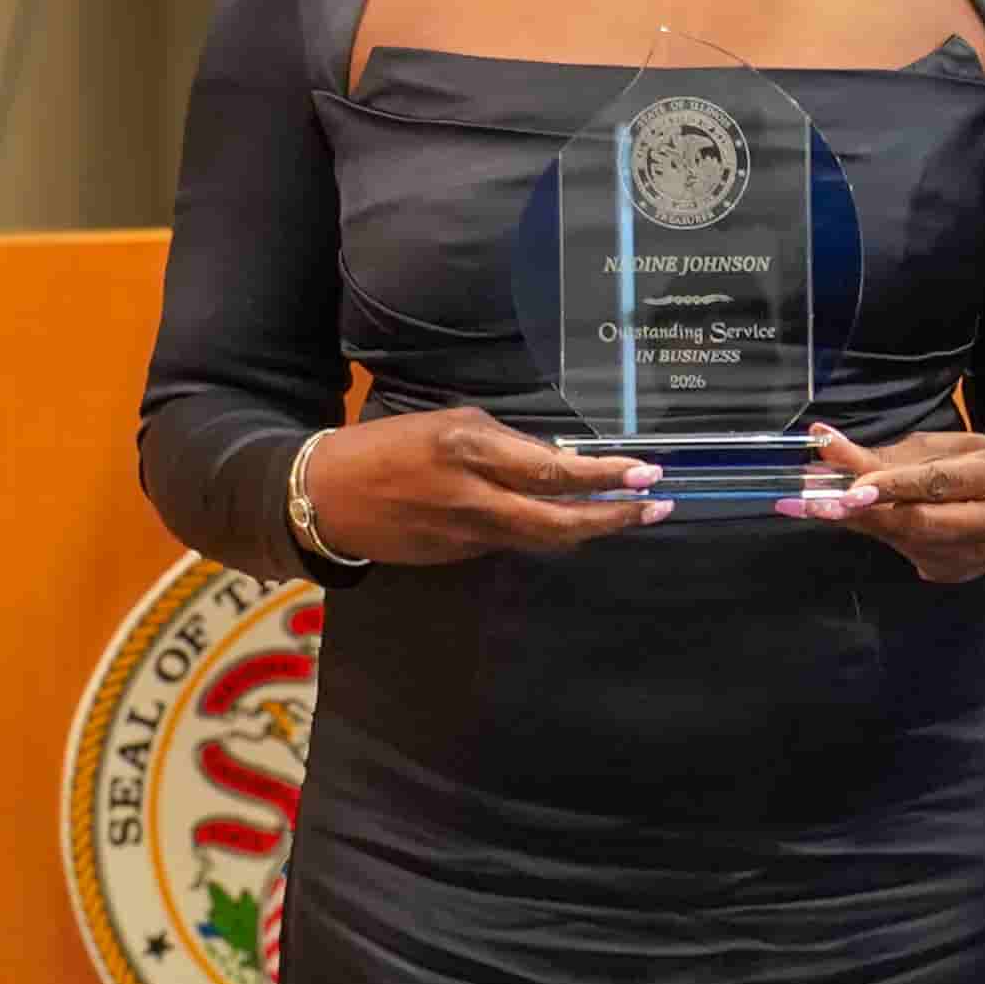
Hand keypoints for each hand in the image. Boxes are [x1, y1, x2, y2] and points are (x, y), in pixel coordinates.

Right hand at [302, 406, 669, 563]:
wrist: (325, 498)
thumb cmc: (387, 446)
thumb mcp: (449, 425)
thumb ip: (505, 445)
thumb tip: (558, 463)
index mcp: (471, 453)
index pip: (553, 471)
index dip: (605, 477)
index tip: (646, 473)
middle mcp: (476, 499)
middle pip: (561, 520)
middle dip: (616, 516)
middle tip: (660, 505)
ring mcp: (469, 536)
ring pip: (544, 539)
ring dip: (590, 528)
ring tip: (628, 514)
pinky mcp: (459, 558)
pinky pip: (514, 543)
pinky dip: (546, 531)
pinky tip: (568, 519)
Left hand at [776, 425, 984, 583]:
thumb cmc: (979, 468)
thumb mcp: (946, 447)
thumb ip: (892, 454)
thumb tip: (828, 443)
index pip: (937, 483)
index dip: (892, 487)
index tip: (849, 488)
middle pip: (917, 521)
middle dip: (861, 512)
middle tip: (811, 501)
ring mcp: (972, 556)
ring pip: (904, 541)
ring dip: (858, 521)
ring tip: (814, 502)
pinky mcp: (954, 574)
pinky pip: (904, 551)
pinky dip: (877, 532)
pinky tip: (855, 517)